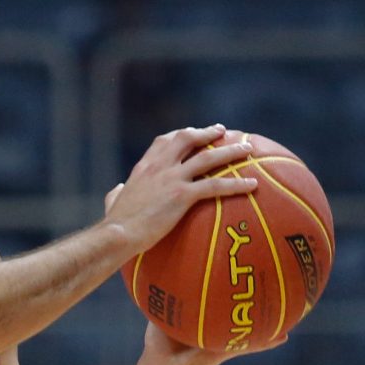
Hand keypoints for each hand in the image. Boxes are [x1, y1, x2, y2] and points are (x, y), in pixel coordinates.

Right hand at [103, 124, 258, 255]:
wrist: (118, 233)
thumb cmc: (115, 222)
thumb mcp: (113, 200)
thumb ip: (117, 193)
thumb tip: (118, 190)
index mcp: (144, 167)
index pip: (165, 141)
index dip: (182, 134)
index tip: (194, 133)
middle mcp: (160, 167)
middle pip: (188, 139)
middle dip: (208, 133)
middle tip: (224, 131)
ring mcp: (172, 179)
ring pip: (208, 157)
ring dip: (230, 151)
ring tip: (248, 149)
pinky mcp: (182, 196)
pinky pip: (215, 186)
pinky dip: (236, 184)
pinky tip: (252, 185)